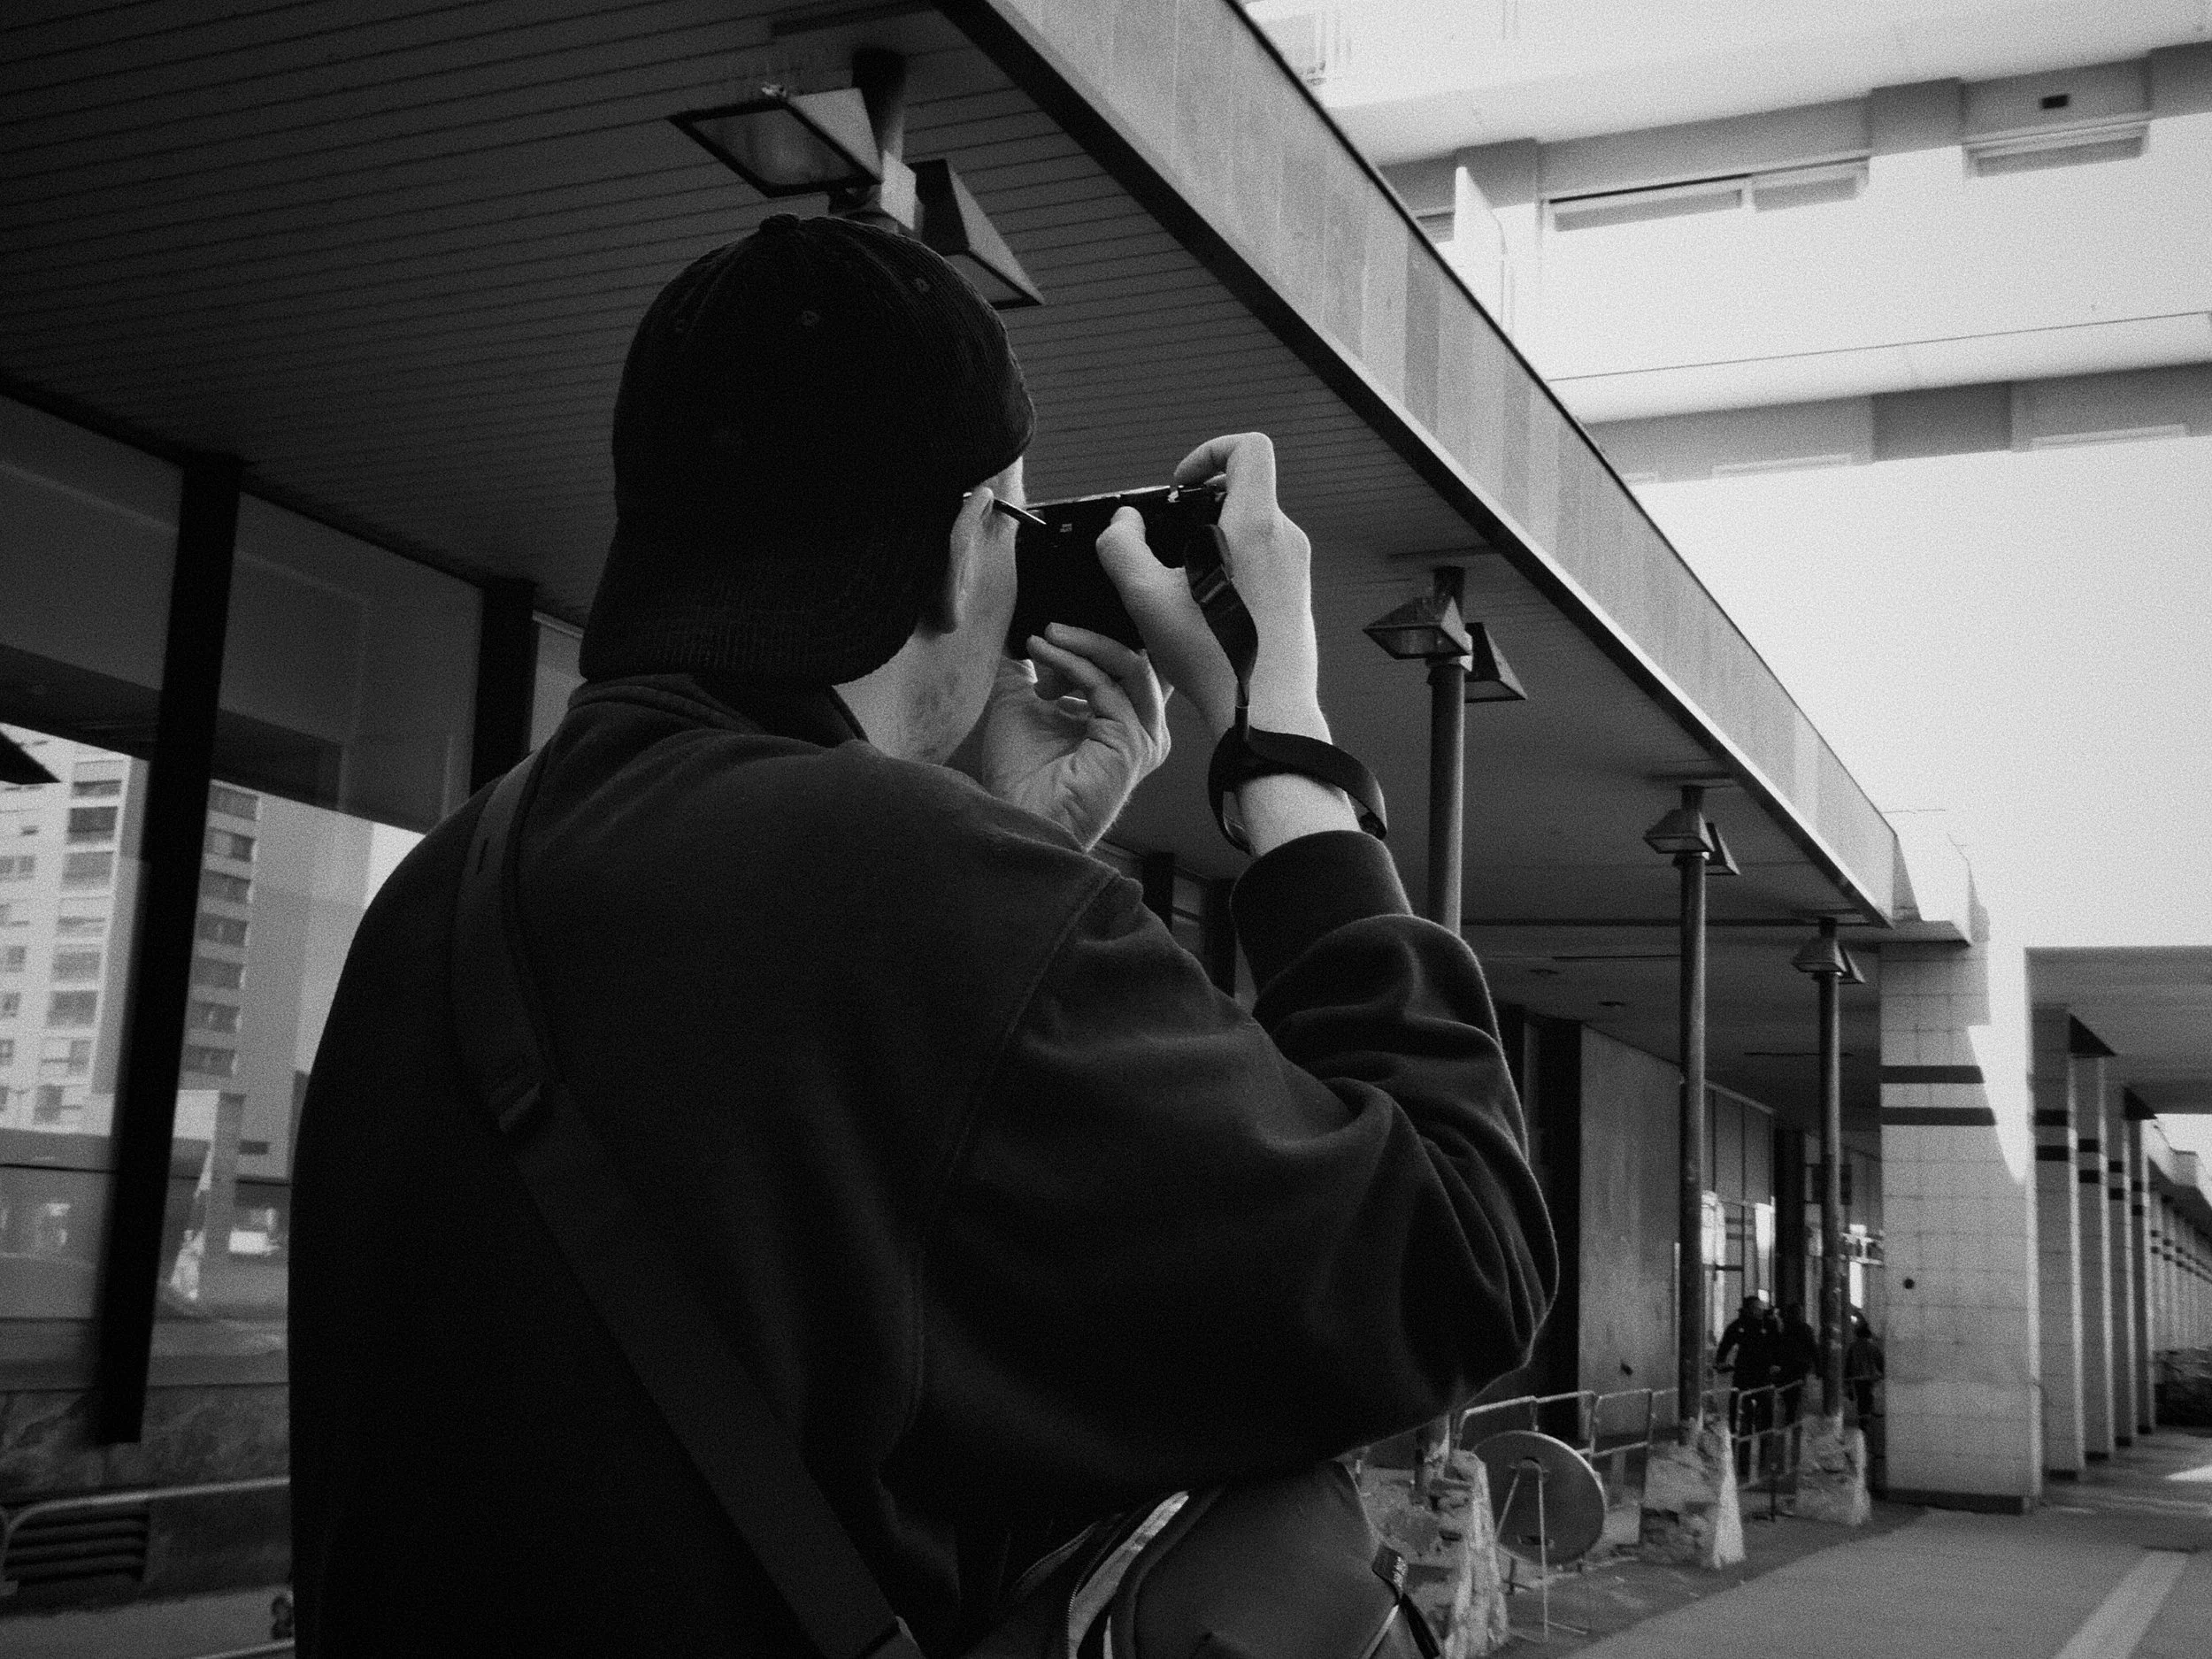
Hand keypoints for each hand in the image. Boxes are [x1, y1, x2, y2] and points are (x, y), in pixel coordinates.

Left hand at [948, 624, 1169, 849]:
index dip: (1087, 643)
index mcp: (1122, 720)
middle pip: (1133, 659)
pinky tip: (1043, 651)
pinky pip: (1107, 684)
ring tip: (1045, 637)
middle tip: (1047, 630)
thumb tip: (1020, 626)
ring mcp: (1143, 736)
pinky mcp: (1133, 742)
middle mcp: (1141, 727)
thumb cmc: (1020, 773)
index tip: (1041, 638)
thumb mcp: (1020, 702)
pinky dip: (1072, 661)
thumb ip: (1029, 665)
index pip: (1123, 662)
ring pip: (1129, 664)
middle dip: (1091, 638)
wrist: (1016, 816)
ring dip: (1084, 644)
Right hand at [1096, 433, 1355, 856]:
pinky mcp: (1296, 596)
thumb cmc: (1216, 661)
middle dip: (1201, 506)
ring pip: (1252, 530)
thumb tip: (1122, 525)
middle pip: (1247, 490)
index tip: (1180, 484)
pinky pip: (1262, 562)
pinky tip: (1203, 612)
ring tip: (1181, 585)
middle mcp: (1285, 540)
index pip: (1250, 448)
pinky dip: (1231, 570)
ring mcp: (1296, 569)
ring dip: (1213, 542)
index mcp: (1255, 525)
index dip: (1210, 451)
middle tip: (1170, 540)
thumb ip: (1122, 549)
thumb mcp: (1147, 600)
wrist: (1266, 716)